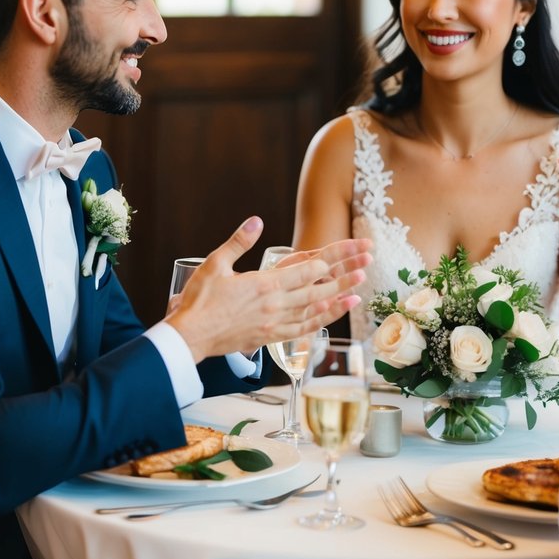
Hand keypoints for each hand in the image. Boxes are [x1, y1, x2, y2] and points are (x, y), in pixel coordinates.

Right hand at [166, 217, 371, 363]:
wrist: (190, 337)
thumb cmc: (200, 301)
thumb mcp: (215, 263)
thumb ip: (239, 242)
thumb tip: (257, 220)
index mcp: (265, 284)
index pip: (309, 269)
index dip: (335, 258)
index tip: (354, 249)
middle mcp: (276, 304)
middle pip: (319, 288)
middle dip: (346, 275)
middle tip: (368, 265)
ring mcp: (275, 323)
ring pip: (315, 310)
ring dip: (339, 299)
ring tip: (359, 291)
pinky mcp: (270, 337)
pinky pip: (302, 329)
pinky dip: (320, 321)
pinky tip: (331, 315)